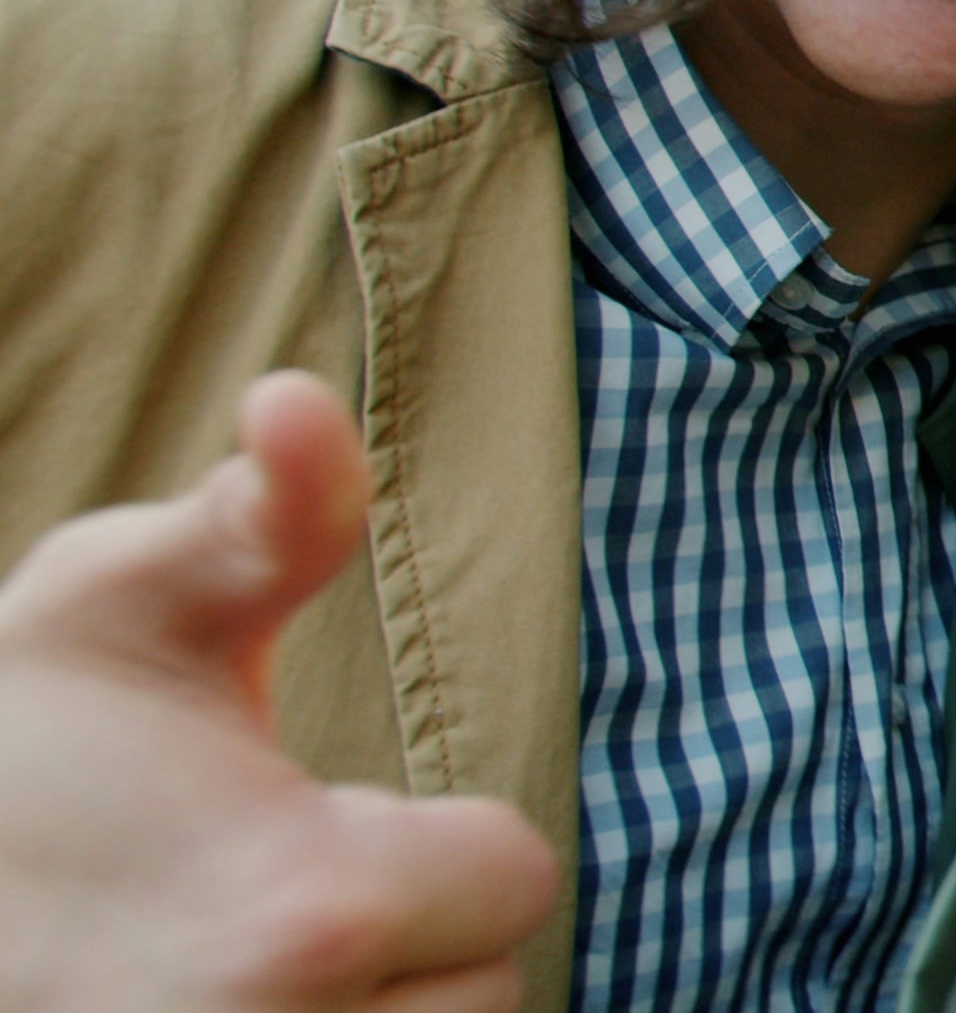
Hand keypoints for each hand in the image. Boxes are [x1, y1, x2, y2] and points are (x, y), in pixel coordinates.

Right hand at [0, 372, 557, 1010]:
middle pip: (486, 986)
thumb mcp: (118, 604)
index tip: (317, 816)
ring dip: (378, 1007)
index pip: (512, 875)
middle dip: (410, 935)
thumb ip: (262, 512)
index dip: (431, 838)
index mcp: (311, 911)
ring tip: (246, 958)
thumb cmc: (9, 742)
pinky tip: (245, 1005)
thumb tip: (300, 397)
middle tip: (267, 895)